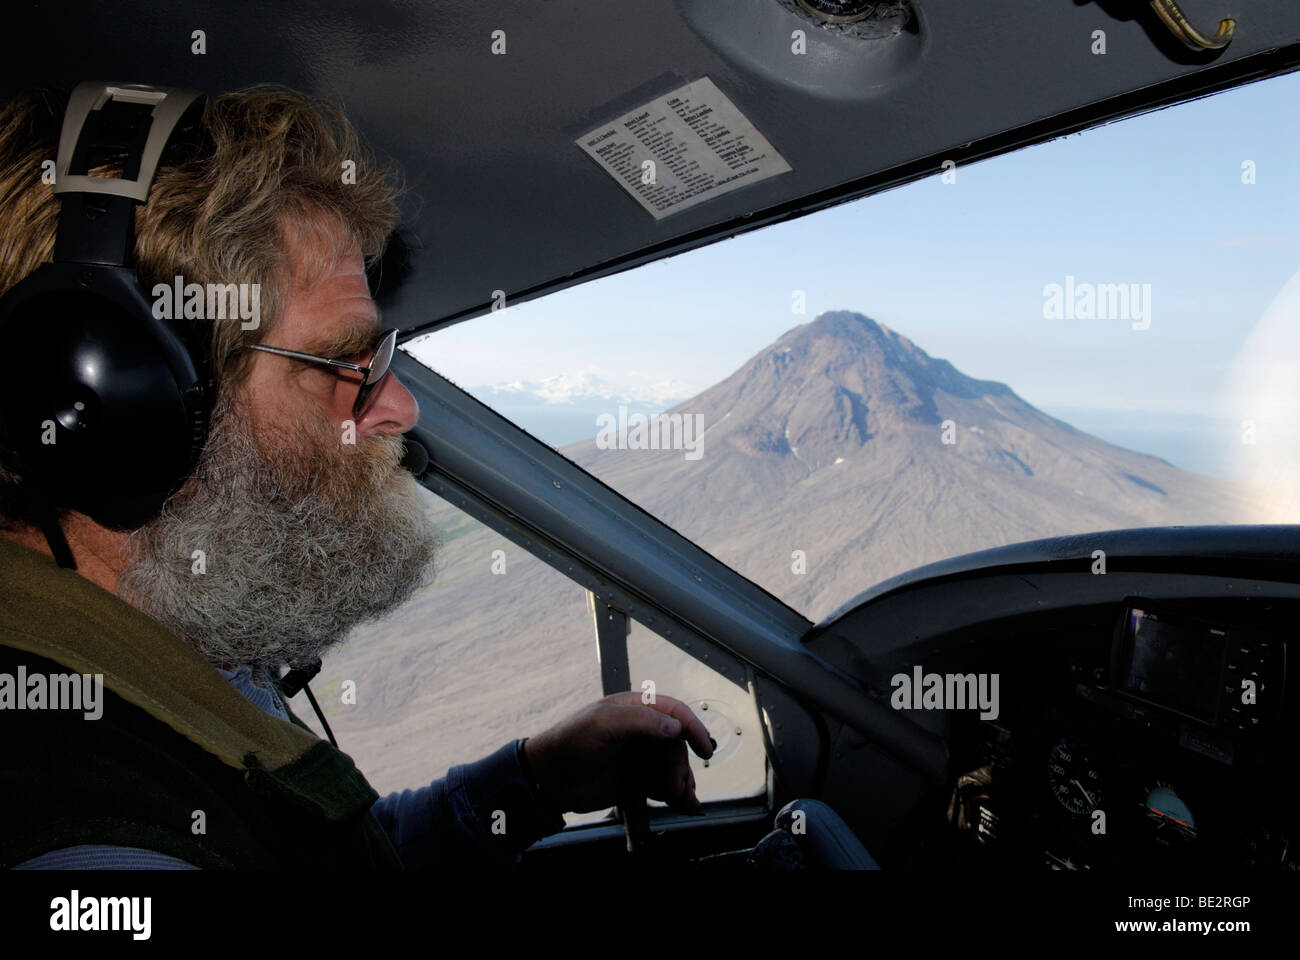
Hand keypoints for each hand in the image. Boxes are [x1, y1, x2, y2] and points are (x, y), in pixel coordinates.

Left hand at [523, 693, 714, 814]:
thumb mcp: (603, 723)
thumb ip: (640, 721)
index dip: (692, 728)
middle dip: (681, 766)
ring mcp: (640, 756)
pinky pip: (664, 785)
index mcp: (635, 709)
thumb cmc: (570, 743)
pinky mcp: (638, 779)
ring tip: (683, 801)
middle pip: (677, 745)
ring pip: (674, 767)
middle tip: (676, 786)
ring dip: (682, 783)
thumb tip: (674, 728)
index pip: (673, 712)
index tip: (705, 748)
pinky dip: (676, 795)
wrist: (549, 780)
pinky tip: (682, 805)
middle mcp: (642, 731)